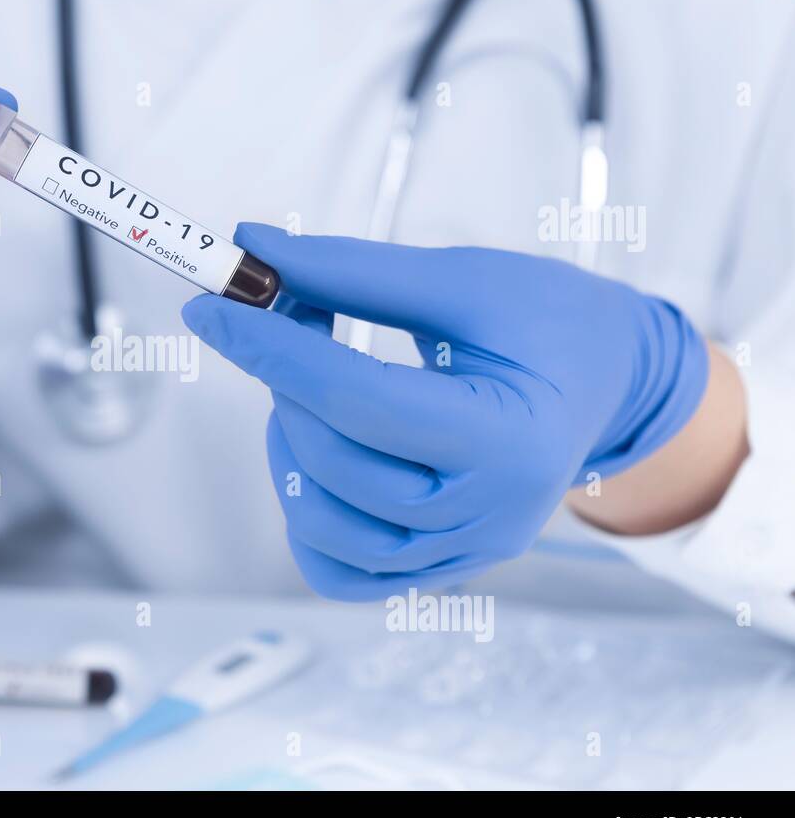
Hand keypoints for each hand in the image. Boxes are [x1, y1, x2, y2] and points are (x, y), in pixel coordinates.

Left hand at [183, 223, 708, 599]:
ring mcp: (462, 553)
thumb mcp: (465, 278)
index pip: (360, 398)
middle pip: (334, 460)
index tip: (209, 307)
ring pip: (321, 524)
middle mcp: (490, 515)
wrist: (608, 383)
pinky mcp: (438, 569)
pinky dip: (305, 515)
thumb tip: (253, 247)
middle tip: (285, 313)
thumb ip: (354, 269)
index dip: (272, 348)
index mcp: (512, 438)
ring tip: (311, 384)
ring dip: (288, 443)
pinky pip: (338, 570)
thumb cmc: (549, 321)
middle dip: (283, 379)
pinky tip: (320, 450)